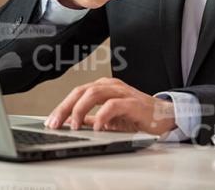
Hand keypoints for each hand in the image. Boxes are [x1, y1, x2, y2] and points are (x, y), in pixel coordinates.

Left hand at [44, 77, 176, 135]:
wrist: (164, 116)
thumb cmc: (138, 115)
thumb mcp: (110, 117)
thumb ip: (93, 119)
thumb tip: (72, 124)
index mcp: (104, 88)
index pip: (77, 93)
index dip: (61, 107)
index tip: (50, 122)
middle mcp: (112, 86)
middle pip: (81, 91)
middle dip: (64, 108)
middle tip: (54, 124)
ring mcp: (123, 92)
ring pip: (94, 93)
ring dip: (79, 110)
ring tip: (73, 125)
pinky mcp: (133, 103)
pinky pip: (113, 105)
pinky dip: (102, 116)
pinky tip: (97, 128)